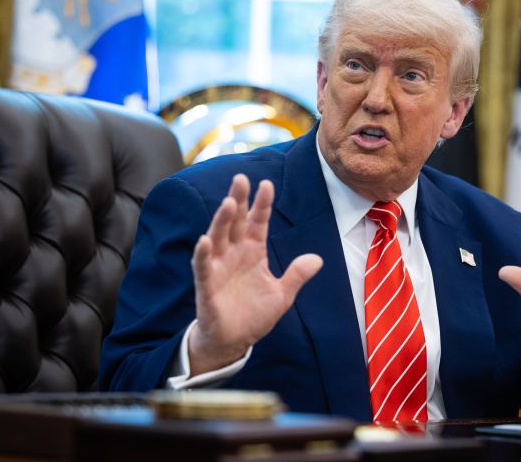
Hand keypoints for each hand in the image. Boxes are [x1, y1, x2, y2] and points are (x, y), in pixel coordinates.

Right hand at [188, 174, 322, 374]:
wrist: (234, 341)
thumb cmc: (254, 314)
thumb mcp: (282, 295)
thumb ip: (296, 275)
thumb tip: (317, 259)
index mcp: (253, 251)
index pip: (258, 222)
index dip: (262, 204)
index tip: (266, 184)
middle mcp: (234, 254)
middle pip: (235, 222)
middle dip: (238, 201)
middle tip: (241, 179)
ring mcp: (219, 267)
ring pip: (219, 238)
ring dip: (221, 220)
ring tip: (227, 202)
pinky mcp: (207, 286)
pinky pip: (204, 267)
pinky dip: (203, 254)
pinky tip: (204, 240)